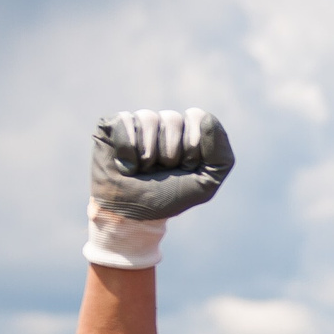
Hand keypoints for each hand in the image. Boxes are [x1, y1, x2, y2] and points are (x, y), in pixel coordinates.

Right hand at [84, 108, 235, 269]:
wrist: (132, 215)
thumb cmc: (169, 196)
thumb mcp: (205, 184)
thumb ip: (221, 156)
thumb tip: (207, 119)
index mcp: (188, 130)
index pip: (198, 118)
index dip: (192, 149)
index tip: (185, 168)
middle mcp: (164, 122)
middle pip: (173, 119)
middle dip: (169, 154)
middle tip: (161, 171)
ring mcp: (138, 121)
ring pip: (149, 119)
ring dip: (148, 155)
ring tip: (143, 169)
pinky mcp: (112, 124)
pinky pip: (124, 122)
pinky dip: (127, 150)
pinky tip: (126, 165)